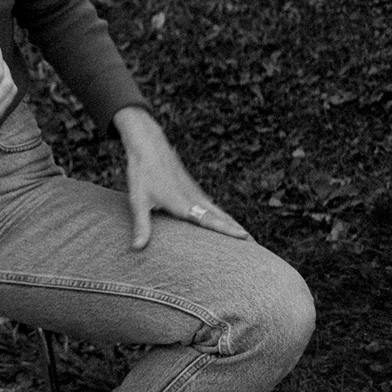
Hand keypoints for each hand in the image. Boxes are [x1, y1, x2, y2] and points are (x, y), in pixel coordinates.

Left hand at [112, 106, 250, 250]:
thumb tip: (135, 248)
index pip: (210, 220)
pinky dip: (222, 214)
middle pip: (221, 216)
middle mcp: (194, 198)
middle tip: (256, 244)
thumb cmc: (142, 172)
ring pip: (218, 210)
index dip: (227, 230)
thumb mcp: (138, 200)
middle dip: (237, 230)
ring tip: (245, 236)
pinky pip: (211, 204)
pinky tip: (223, 219)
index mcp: (183, 204)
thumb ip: (141, 225)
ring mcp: (194, 191)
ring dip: (232, 222)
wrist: (149, 144)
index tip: (246, 237)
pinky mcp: (192, 187)